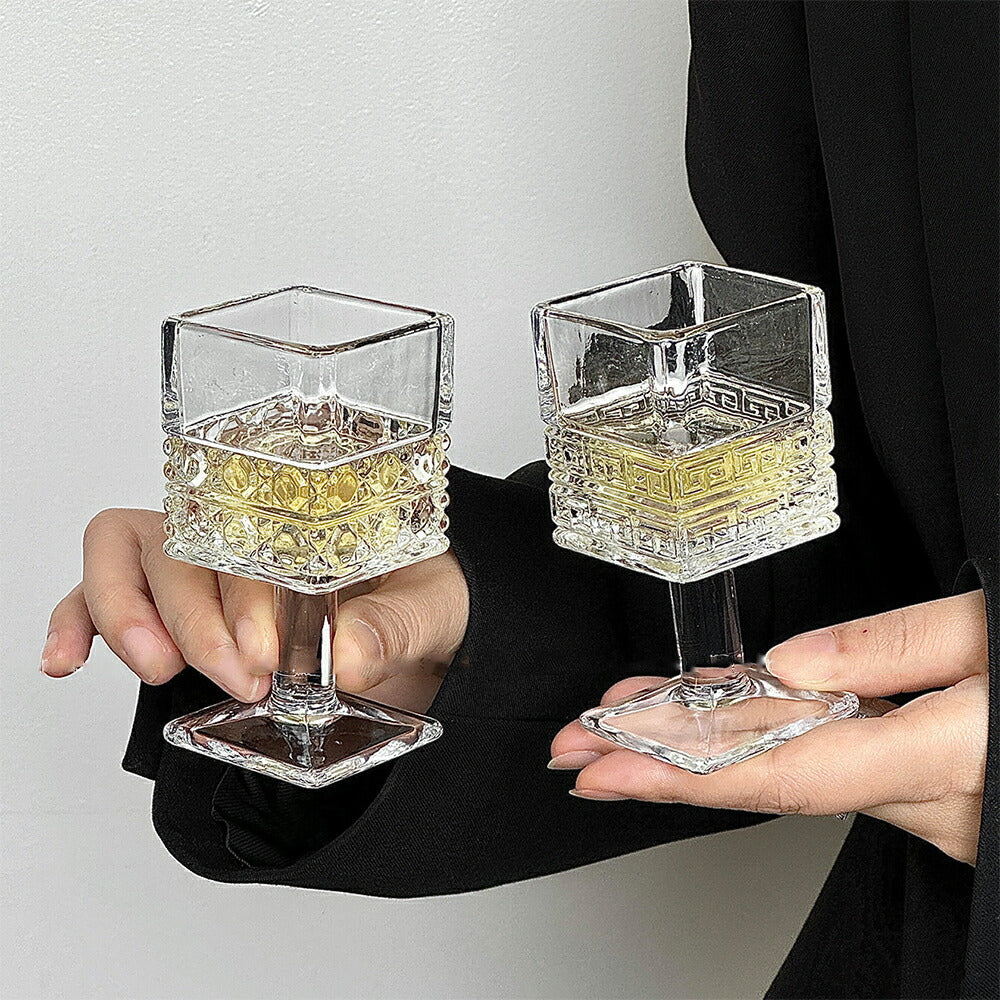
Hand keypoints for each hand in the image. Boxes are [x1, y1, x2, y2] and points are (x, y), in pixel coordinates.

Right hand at [41, 508, 468, 711]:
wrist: (428, 629)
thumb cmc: (427, 599)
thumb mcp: (438, 606)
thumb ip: (400, 622)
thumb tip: (353, 654)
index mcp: (309, 514)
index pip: (247, 528)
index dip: (245, 592)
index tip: (264, 654)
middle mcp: (248, 530)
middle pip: (182, 542)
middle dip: (198, 616)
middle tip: (236, 675)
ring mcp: (205, 564)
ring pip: (127, 552)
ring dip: (127, 611)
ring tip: (157, 667)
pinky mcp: (174, 607)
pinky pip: (101, 592)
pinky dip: (77, 619)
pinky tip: (67, 658)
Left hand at [550, 591, 987, 864]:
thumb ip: (901, 647)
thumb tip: (793, 664)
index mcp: (946, 753)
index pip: (780, 771)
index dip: (678, 773)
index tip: (603, 765)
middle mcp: (932, 800)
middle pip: (766, 779)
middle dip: (662, 765)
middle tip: (579, 750)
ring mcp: (932, 806)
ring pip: (789, 774)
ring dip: (702, 748)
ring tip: (624, 721)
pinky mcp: (932, 791)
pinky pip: (826, 767)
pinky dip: (761, 742)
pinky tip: (714, 720)